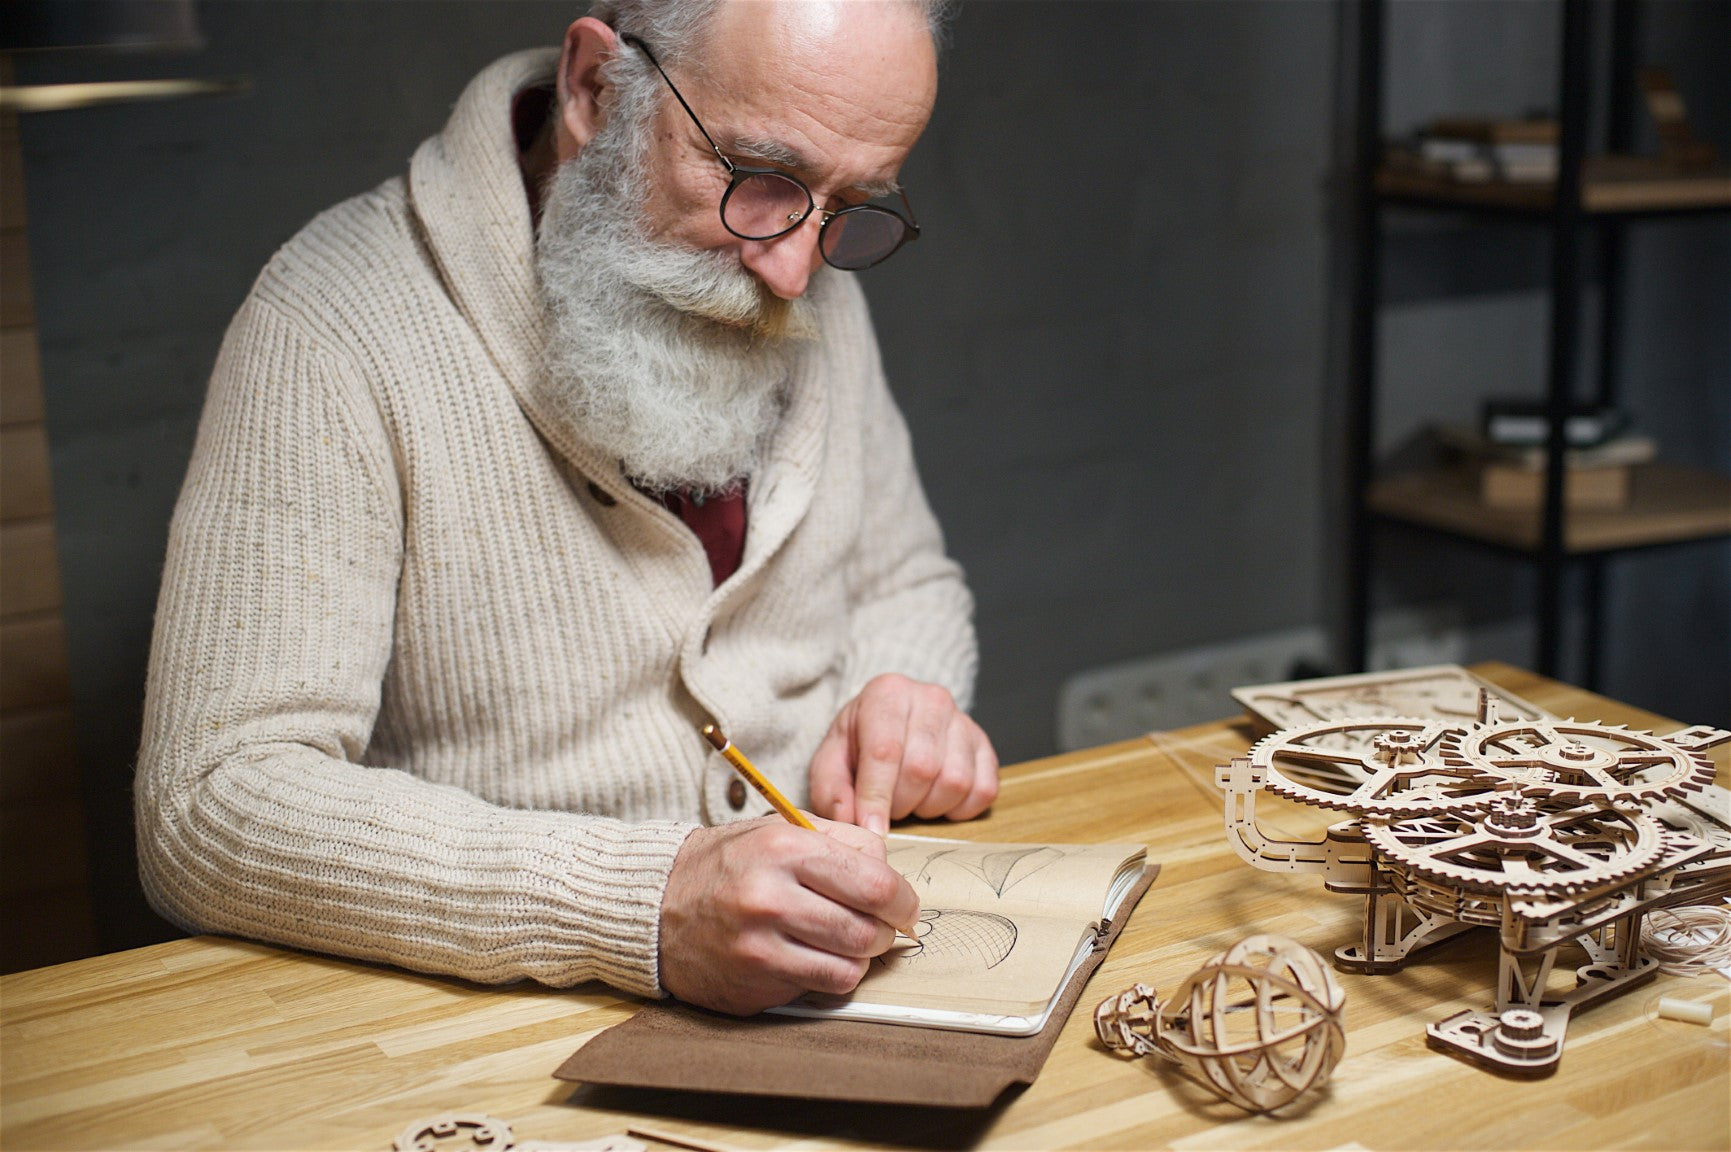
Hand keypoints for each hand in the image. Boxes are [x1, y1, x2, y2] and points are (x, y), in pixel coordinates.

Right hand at [658, 815, 919, 1014]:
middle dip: (886, 931)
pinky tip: (820, 959)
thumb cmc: (725, 864)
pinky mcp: (752, 984)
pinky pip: (820, 989)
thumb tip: (889, 870)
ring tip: (849, 941)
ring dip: (861, 956)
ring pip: (849, 966)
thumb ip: (840, 841)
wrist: (654, 905)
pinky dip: (832, 976)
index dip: (902, 899)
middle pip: (867, 930)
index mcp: (783, 849)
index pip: (874, 883)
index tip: (904, 905)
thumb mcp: (778, 829)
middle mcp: (770, 898)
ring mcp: (758, 947)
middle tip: (882, 926)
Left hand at [807, 673, 998, 836]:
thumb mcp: (830, 761)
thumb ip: (832, 791)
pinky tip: (936, 800)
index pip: (885, 750)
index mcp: (887, 693)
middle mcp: (930, 698)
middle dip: (901, 803)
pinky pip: (983, 790)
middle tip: (888, 807)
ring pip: (955, 781)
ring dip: (929, 806)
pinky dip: (959, 809)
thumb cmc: (857, 745)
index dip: (877, 797)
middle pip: (922, 768)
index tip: (873, 830)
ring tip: (911, 799)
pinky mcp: (984, 744)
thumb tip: (850, 822)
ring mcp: (963, 720)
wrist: (890, 723)